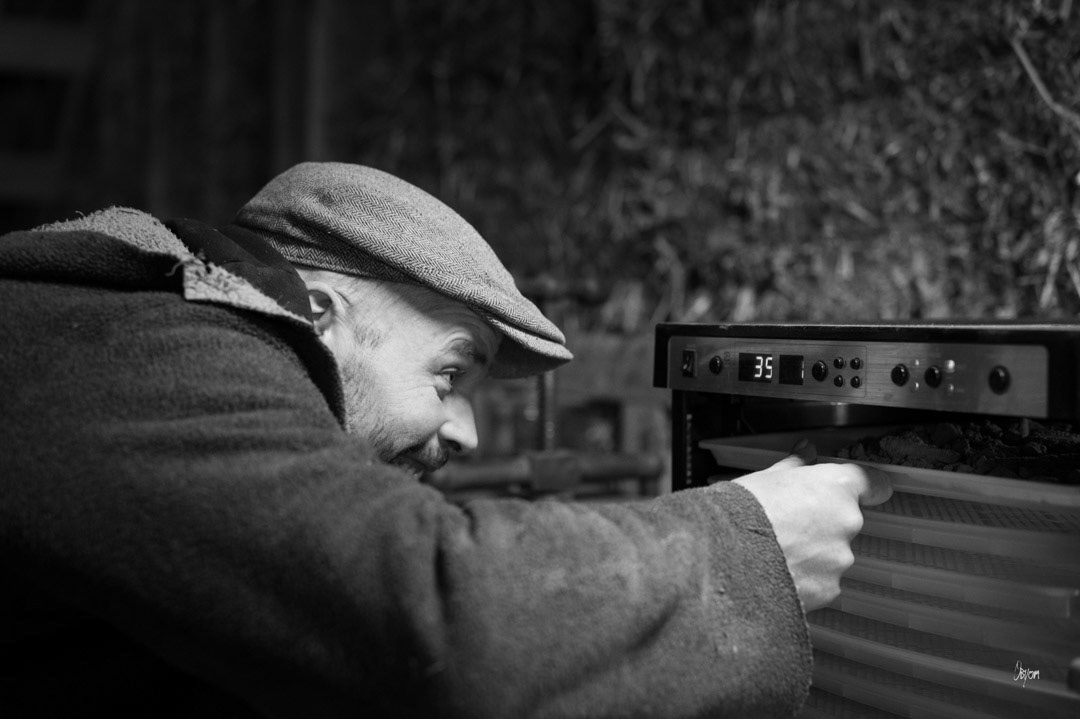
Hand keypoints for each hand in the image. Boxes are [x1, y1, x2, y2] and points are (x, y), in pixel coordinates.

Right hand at [732, 441, 892, 610]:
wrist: (725, 555)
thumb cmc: (743, 512)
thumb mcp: (766, 477)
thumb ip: (795, 465)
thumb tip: (805, 450)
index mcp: (836, 487)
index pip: (874, 483)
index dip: (870, 488)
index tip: (867, 491)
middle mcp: (847, 522)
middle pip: (846, 521)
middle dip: (824, 524)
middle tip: (792, 523)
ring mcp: (840, 558)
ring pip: (834, 553)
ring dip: (814, 553)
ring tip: (779, 550)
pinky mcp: (829, 588)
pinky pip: (823, 581)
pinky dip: (807, 578)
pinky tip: (780, 571)